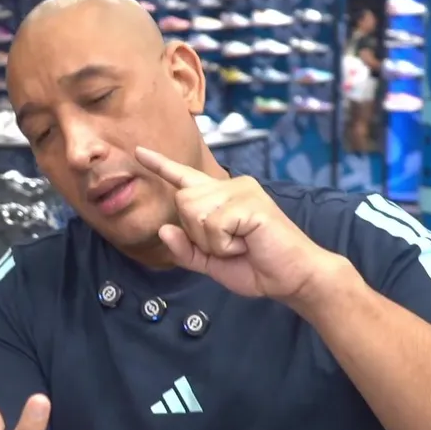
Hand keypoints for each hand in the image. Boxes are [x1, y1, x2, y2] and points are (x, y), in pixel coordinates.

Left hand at [136, 146, 345, 301]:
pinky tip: (246, 244)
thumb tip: (164, 230)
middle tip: (229, 245)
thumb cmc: (256, 267)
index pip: (184, 178)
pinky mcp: (249, 202)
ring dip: (212, 241)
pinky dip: (225, 245)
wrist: (292, 278)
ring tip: (240, 244)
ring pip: (195, 213)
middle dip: (197, 234)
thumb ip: (186, 250)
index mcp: (221, 197)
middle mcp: (230, 186)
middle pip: (183, 202)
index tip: (138, 151)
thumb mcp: (212, 263)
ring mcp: (241, 191)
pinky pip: (214, 225)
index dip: (160, 165)